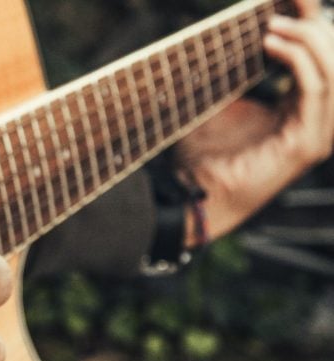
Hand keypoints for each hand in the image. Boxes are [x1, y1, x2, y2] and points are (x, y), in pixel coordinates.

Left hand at [175, 0, 333, 245]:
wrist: (190, 194)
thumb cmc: (201, 153)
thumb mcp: (221, 101)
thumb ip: (236, 73)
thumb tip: (234, 35)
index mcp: (298, 110)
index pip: (320, 59)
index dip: (310, 25)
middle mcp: (312, 121)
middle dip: (314, 26)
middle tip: (279, 9)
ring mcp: (313, 135)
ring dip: (307, 40)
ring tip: (271, 26)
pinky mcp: (304, 146)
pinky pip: (317, 92)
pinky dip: (298, 61)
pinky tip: (270, 45)